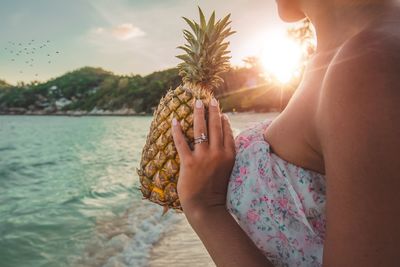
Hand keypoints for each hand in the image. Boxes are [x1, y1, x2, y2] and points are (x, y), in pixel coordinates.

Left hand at [171, 97, 235, 216]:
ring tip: (197, 103)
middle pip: (215, 127)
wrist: (206, 206)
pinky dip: (177, 130)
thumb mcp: (227, 171)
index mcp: (229, 156)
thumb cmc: (216, 191)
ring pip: (201, 130)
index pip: (227, 133)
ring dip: (198, 114)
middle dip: (212, 111)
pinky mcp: (189, 163)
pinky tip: (174, 120)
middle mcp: (217, 154)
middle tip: (210, 99)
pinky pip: (181, 142)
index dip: (224, 121)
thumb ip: (226, 156)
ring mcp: (203, 157)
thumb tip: (222, 143)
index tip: (221, 112)